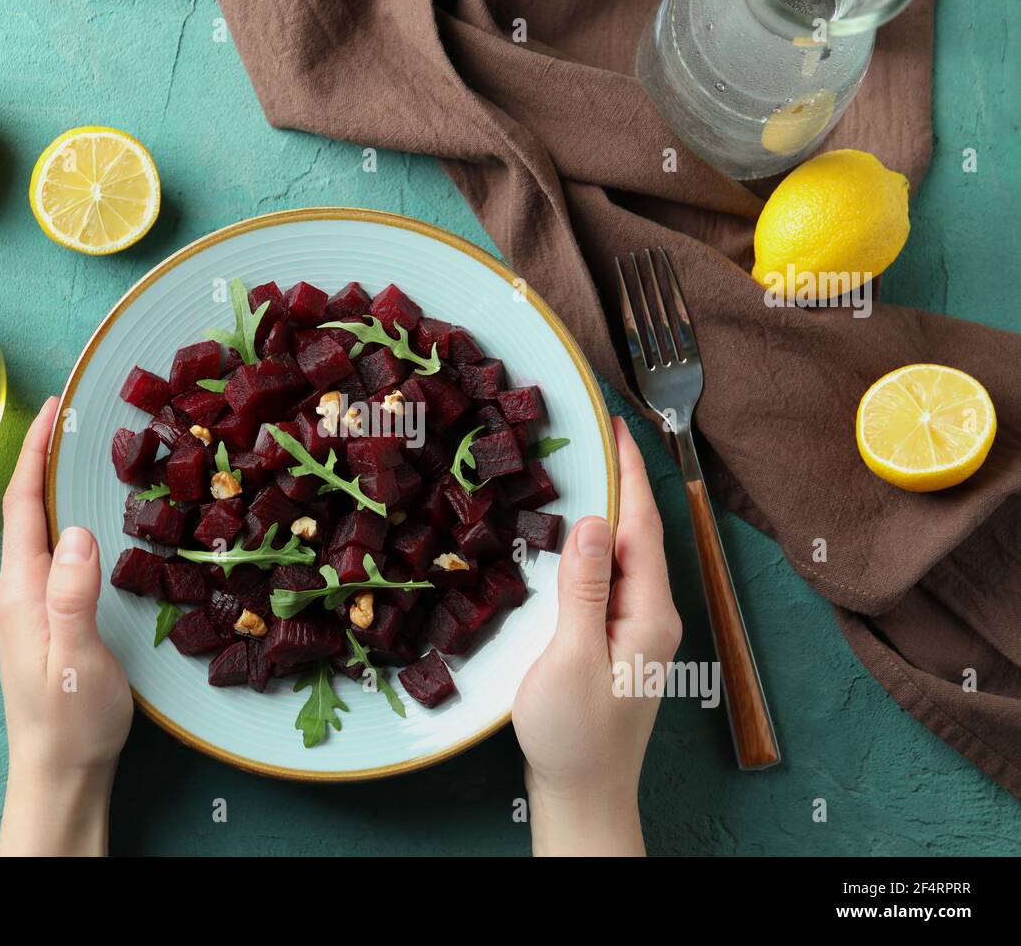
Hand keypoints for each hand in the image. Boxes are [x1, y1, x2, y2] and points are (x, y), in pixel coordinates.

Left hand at [0, 396, 132, 855]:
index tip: (53, 407)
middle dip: (45, 459)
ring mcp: (28, 605)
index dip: (34, 453)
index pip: (21, 507)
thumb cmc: (70, 720)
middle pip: (26, 510)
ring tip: (86, 456)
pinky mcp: (45, 618)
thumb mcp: (76, 657)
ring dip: (56, 489)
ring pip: (40, 531)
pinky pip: (53, 554)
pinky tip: (91, 519)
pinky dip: (67, 521)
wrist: (59, 772)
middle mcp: (16, 590)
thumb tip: (75, 530)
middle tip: (77, 419)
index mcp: (20, 591)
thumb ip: (72, 593)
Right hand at [512, 417, 681, 855]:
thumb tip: (596, 522)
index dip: (630, 474)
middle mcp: (651, 615)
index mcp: (648, 614)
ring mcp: (635, 630)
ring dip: (608, 512)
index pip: (643, 527)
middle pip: (638, 535)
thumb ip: (584, 589)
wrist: (582, 793)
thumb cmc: (573, 735)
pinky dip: (595, 547)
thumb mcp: (571, 657)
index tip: (618, 427)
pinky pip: (609, 579)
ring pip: (624, 556)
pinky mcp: (615, 642)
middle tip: (595, 437)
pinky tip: (576, 538)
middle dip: (621, 483)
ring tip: (585, 472)